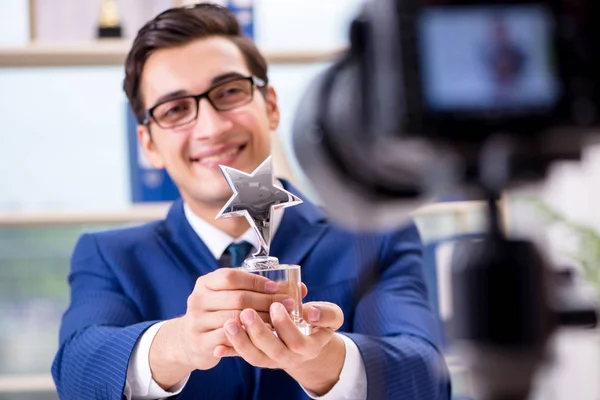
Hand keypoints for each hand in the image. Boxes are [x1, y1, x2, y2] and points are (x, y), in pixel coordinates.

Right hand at [178, 268, 302, 370]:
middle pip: (237, 298)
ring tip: (281, 321)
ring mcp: (197, 321)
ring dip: (262, 320)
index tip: (277, 287)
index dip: (256, 281)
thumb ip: (257, 289)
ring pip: (235, 319)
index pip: (232, 277)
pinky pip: (229, 339)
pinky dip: (249, 336)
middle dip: (266, 301)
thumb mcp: (230, 296)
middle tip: (289, 305)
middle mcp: (198, 299)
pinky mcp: (201, 342)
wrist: (190, 339)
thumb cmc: (219, 312)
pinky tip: (265, 336)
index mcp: (206, 282)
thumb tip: (301, 288)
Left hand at [217, 301, 345, 393]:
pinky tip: (217, 346)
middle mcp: (289, 357)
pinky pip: (243, 358)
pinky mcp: (258, 357)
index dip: (285, 325)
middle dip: (259, 333)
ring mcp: (272, 360)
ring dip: (240, 342)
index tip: (276, 305)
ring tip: (229, 324)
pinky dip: (229, 352)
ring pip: (255, 357)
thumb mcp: (330, 317)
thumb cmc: (318, 324)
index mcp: (309, 347)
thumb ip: (325, 313)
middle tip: (247, 312)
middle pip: (273, 351)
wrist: (308, 342)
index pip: (297, 341)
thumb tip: (311, 311)